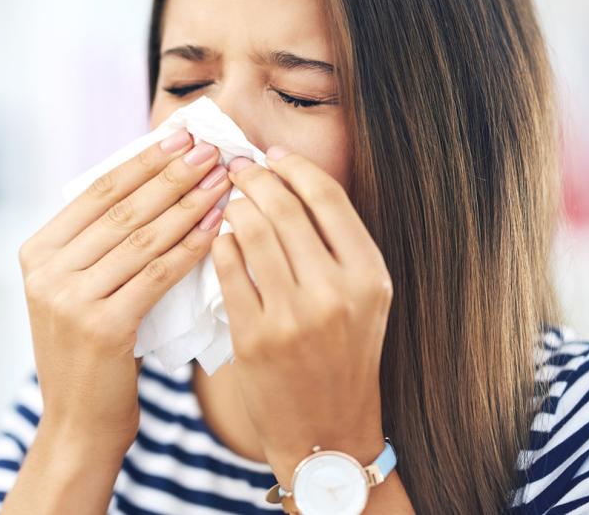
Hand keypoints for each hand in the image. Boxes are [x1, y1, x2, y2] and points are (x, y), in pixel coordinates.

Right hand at [17, 130, 231, 450]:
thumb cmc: (91, 354)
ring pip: (143, 238)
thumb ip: (97, 245)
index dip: (143, 161)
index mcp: (36, 253)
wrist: (78, 424)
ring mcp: (70, 300)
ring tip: (223, 180)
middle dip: (172, 174)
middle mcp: (46, 272)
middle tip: (212, 149)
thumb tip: (153, 181)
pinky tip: (218, 226)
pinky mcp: (102, 328)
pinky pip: (157, 274)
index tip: (181, 137)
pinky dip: (191, 246)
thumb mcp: (76, 292)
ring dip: (189, 203)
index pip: (96, 191)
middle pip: (121, 210)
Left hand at [209, 148, 393, 485]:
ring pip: (251, 232)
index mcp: (370, 276)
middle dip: (254, 178)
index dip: (293, 166)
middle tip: (235, 168)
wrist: (327, 434)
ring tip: (227, 201)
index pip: (327, 197)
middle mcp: (336, 293)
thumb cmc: (342, 358)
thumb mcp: (364, 300)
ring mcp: (294, 317)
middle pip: (284, 207)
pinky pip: (227, 269)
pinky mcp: (254, 337)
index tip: (271, 155)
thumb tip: (289, 176)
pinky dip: (219, 245)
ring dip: (233, 206)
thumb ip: (336, 244)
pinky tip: (218, 239)